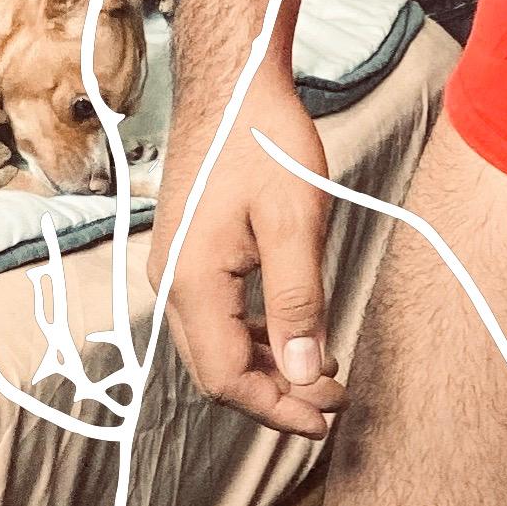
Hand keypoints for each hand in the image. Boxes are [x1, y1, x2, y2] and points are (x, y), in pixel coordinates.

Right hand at [150, 59, 345, 440]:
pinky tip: (300, 335)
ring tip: (325, 374)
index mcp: (192, 282)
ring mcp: (177, 270)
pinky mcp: (191, 257)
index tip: (326, 419)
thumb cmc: (263, 142)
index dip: (277, 409)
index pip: (227, 378)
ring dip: (269, 370)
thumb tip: (307, 373)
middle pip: (217, 372)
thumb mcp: (294, 224)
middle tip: (333, 404)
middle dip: (275, 398)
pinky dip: (258, 340)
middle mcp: (173, 284)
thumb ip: (299, 303)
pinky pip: (219, 320)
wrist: (231, 86)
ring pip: (218, 349)